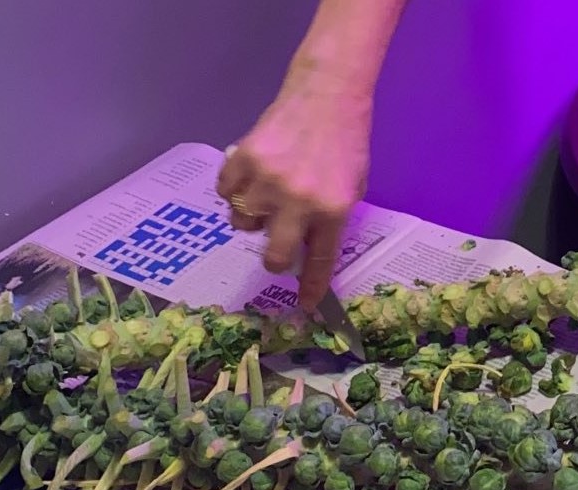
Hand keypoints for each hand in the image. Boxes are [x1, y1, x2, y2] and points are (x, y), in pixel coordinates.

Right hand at [215, 76, 371, 309]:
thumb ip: (330, 220)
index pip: (319, 262)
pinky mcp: (243, 158)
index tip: (305, 306)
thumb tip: (306, 252)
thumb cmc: (345, 143)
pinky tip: (250, 178)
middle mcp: (298, 201)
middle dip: (273, 259)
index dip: (311, 289)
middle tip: (275, 245)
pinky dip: (234, 191)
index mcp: (332, 210)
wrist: (327, 95)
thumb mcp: (352, 187)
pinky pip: (225, 192)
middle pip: (273, 256)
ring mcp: (267, 180)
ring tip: (265, 196)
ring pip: (242, 223)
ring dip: (252, 217)